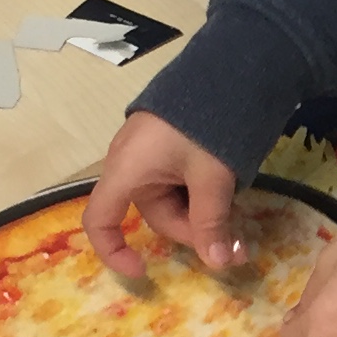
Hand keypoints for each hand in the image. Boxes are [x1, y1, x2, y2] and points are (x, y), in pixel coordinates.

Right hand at [82, 113, 247, 283]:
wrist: (227, 65)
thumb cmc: (207, 122)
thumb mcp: (213, 177)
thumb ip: (213, 222)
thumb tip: (219, 263)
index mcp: (127, 170)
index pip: (100, 221)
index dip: (114, 252)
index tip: (144, 271)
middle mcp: (130, 163)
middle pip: (153, 214)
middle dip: (192, 229)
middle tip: (233, 239)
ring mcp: (149, 153)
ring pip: (172, 199)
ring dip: (201, 211)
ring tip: (236, 208)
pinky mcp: (168, 144)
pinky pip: (179, 180)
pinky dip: (201, 191)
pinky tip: (227, 188)